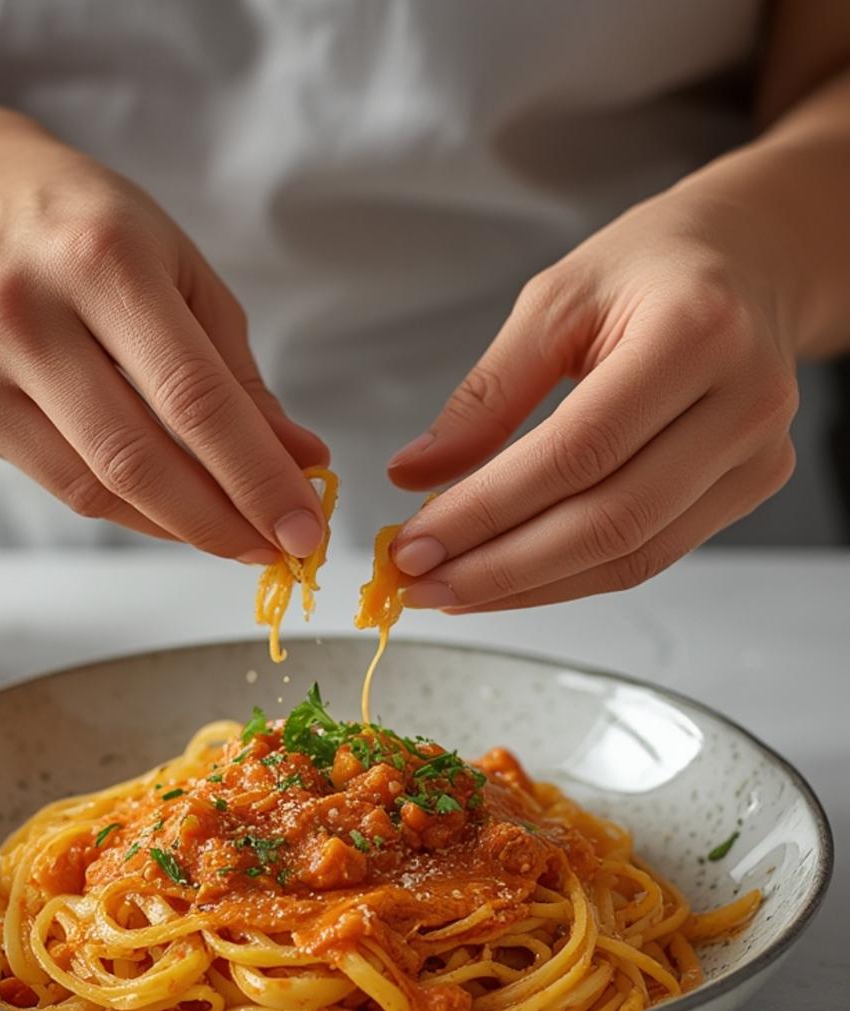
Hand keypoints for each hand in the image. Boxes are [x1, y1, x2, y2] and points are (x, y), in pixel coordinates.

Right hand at [0, 121, 326, 561]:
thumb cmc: (100, 238)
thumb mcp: (187, 278)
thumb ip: (240, 378)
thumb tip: (301, 462)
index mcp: (103, 257)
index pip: (193, 397)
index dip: (255, 476)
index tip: (303, 527)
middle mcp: (26, 308)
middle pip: (137, 457)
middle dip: (220, 521)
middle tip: (275, 549)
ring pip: (95, 488)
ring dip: (179, 527)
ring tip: (235, 536)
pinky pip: (63, 486)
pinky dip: (130, 511)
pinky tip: (172, 509)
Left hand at [386, 191, 799, 610]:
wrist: (754, 258)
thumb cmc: (653, 268)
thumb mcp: (556, 300)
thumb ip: (487, 393)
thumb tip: (413, 475)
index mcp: (696, 332)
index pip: (577, 451)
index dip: (488, 510)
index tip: (414, 544)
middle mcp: (744, 400)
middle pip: (609, 521)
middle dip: (500, 567)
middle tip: (421, 582)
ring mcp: (758, 453)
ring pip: (630, 555)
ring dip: (529, 586)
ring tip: (451, 590)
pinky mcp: (753, 487)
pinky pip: (651, 556)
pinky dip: (570, 577)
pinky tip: (508, 579)